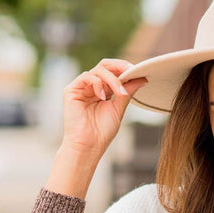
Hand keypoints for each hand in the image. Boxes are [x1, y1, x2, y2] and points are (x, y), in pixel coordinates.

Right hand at [45, 59, 146, 197]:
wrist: (88, 146)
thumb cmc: (102, 132)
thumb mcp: (119, 108)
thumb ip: (127, 91)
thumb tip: (141, 77)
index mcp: (102, 90)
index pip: (113, 72)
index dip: (125, 69)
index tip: (140, 71)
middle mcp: (90, 86)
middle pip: (105, 65)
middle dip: (120, 66)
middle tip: (132, 71)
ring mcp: (80, 87)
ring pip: (98, 70)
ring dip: (113, 79)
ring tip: (120, 93)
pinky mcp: (71, 90)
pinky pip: (87, 77)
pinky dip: (98, 83)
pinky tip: (103, 97)